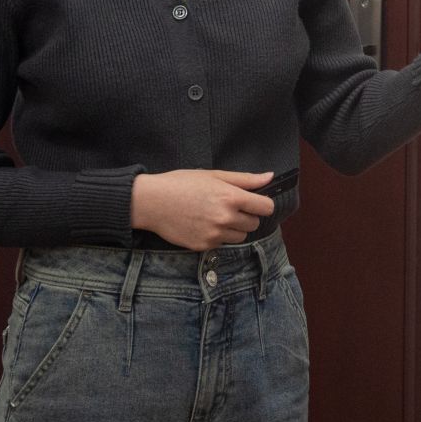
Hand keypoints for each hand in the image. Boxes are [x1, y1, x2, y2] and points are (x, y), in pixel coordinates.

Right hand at [131, 169, 275, 250]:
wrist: (151, 202)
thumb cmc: (181, 184)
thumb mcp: (214, 175)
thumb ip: (245, 179)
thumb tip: (270, 177)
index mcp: (231, 197)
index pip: (266, 207)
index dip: (262, 204)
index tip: (254, 202)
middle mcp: (225, 218)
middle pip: (254, 223)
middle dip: (247, 216)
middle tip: (229, 207)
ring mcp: (214, 234)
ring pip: (240, 236)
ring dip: (234, 228)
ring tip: (215, 216)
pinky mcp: (204, 246)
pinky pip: (222, 244)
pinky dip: (218, 236)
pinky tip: (203, 225)